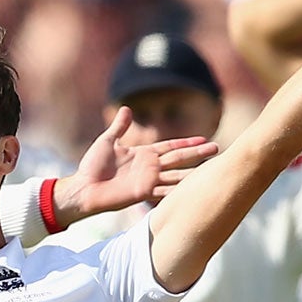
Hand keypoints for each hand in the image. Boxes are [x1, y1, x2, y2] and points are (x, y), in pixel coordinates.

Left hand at [54, 108, 219, 222]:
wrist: (84, 188)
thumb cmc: (92, 166)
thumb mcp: (107, 141)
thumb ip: (119, 127)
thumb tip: (126, 108)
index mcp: (143, 154)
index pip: (170, 147)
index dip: (186, 143)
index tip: (203, 138)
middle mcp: (150, 168)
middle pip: (179, 158)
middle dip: (198, 154)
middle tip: (217, 149)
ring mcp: (148, 181)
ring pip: (176, 175)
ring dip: (194, 172)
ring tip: (212, 169)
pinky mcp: (143, 193)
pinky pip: (164, 190)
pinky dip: (178, 190)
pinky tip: (192, 188)